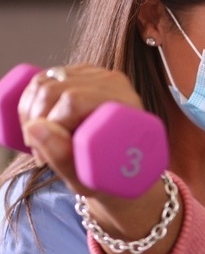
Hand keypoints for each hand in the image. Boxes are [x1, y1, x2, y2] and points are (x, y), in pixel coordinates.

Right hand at [18, 64, 144, 196]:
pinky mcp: (80, 75)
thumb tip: (35, 127)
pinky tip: (36, 126)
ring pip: (44, 82)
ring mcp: (96, 76)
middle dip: (36, 121)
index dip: (50, 123)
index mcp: (126, 105)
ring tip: (40, 144)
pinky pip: (42, 79)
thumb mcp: (87, 178)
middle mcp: (114, 84)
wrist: (120, 172)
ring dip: (29, 114)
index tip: (44, 154)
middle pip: (55, 89)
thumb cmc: (110, 179)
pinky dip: (29, 102)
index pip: (74, 101)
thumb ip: (62, 157)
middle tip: (40, 153)